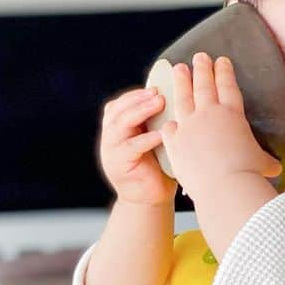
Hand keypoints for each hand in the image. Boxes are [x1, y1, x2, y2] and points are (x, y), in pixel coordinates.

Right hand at [98, 87, 176, 205]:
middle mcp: (109, 137)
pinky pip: (131, 147)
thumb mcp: (153, 137)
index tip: (155, 86)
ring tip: (158, 103)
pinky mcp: (118, 165)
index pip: (119, 104)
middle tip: (157, 92)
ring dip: (139, 111)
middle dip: (137, 98)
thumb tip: (175, 94)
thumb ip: (154, 120)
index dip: (135, 94)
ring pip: (119, 124)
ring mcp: (111, 151)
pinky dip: (146, 138)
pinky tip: (161, 133)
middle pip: (116, 110)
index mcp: (116, 128)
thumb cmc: (157, 166)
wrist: (150, 198)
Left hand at [160, 53, 280, 201]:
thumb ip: (264, 161)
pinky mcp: (175, 141)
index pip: (228, 86)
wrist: (223, 186)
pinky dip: (169, 121)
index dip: (224, 72)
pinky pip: (169, 127)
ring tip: (178, 68)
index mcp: (232, 115)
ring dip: (180, 82)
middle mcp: (209, 115)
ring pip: (183, 98)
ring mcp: (189, 126)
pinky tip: (167, 116)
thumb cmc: (246, 175)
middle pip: (204, 85)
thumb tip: (275, 167)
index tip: (221, 60)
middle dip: (202, 69)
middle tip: (199, 56)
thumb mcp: (261, 164)